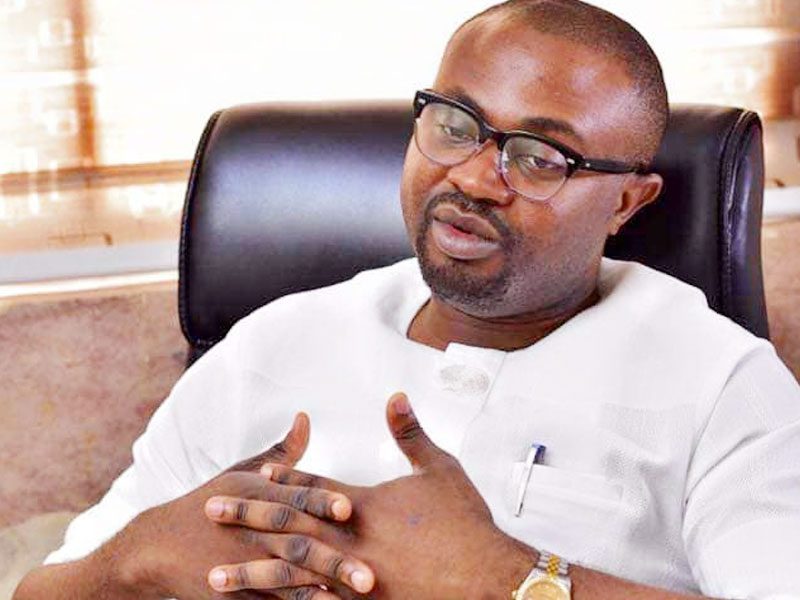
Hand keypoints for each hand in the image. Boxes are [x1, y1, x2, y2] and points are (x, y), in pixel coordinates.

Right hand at [119, 413, 374, 599]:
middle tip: (370, 574)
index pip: (292, 498)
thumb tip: (305, 418)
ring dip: (323, 589)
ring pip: (288, 578)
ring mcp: (243, 565)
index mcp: (255, 497)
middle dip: (334, 559)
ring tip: (356, 598)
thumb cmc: (208, 503)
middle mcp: (251, 531)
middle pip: (298, 544)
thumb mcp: (240, 473)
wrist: (155, 547)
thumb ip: (281, 452)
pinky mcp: (234, 593)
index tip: (347, 508)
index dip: (319, 502)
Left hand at [209, 394, 535, 598]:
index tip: (252, 473)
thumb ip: (411, 433)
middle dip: (246, 518)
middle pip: (288, 525)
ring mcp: (354, 579)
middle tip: (208, 510)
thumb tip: (395, 396)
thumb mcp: (440, 468)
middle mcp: (352, 540)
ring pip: (289, 575)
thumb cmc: (466, 522)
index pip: (313, 486)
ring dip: (249, 575)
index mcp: (366, 504)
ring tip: (213, 577)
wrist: (488, 578)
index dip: (282, 477)